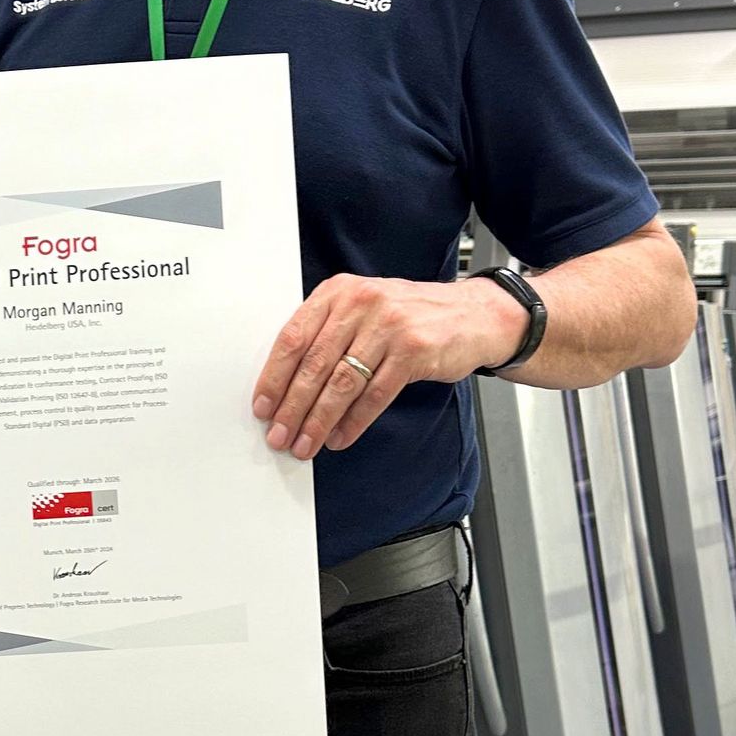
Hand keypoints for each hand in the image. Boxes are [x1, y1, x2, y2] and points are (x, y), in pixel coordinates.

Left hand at [251, 274, 527, 458]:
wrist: (472, 315)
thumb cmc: (408, 316)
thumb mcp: (362, 308)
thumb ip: (326, 332)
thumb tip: (286, 383)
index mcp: (337, 292)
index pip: (293, 337)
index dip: (274, 376)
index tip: (263, 406)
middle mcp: (359, 304)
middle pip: (314, 364)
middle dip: (293, 406)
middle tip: (279, 435)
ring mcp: (388, 326)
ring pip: (342, 382)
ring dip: (319, 420)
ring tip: (306, 443)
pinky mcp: (413, 351)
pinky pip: (375, 395)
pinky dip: (354, 421)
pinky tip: (340, 437)